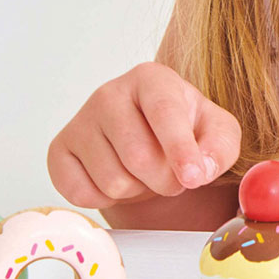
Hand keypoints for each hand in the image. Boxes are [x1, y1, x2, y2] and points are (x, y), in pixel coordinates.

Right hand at [48, 61, 241, 209]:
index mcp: (151, 78)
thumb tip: (199, 168)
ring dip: (137, 190)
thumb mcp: (217, 132)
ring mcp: (80, 121)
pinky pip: (82, 194)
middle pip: (138, 156)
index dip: (179, 149)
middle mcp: (110, 93)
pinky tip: (116, 176)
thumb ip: (219, 148)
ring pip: (112, 181)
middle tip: (172, 175)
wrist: (148, 142)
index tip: (192, 177)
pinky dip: (105, 200)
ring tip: (143, 172)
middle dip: (164, 180)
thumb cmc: (185, 131)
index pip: (164, 112)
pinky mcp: (59, 151)